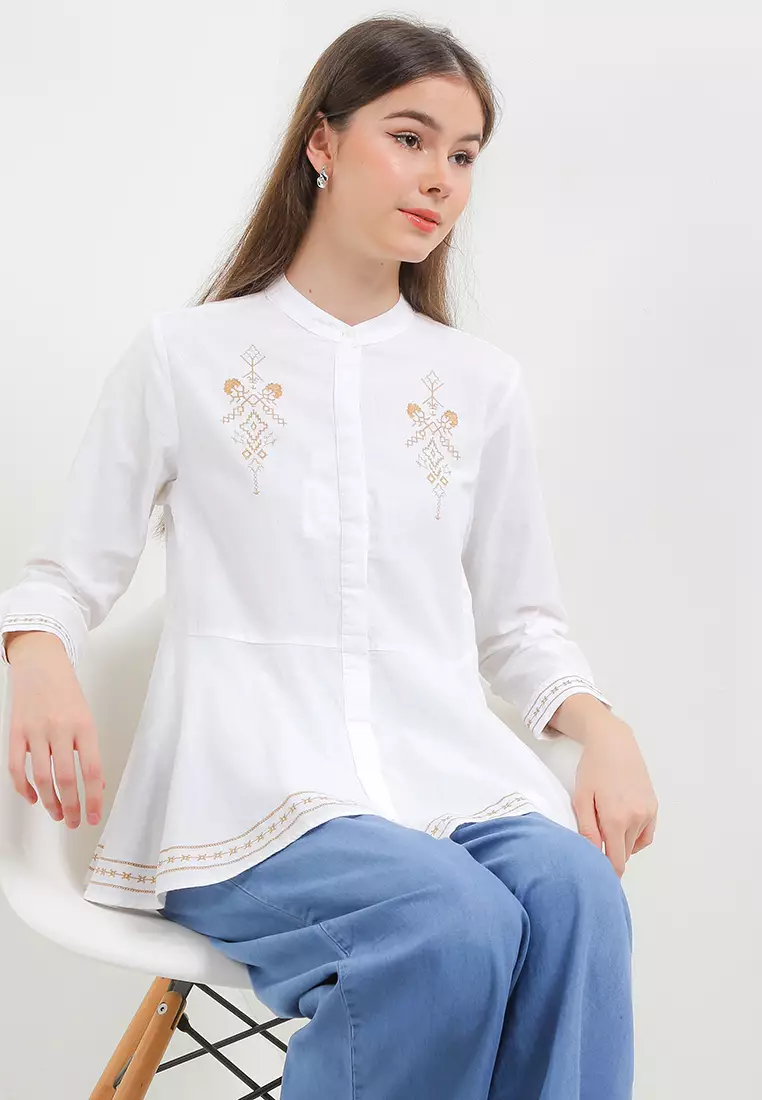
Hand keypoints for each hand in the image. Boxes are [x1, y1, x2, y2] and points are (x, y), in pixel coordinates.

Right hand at [6, 633, 105, 828]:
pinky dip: (24, 788)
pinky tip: (33, 799)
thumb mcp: (87, 717)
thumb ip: (90, 750)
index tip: (94, 817)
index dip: (94, 798)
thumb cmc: (67, 693)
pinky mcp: (16, 732)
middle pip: (65, 778)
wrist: (41, 664)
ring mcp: (35, 731)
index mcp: (84, 726)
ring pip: (41, 777)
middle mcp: (60, 729)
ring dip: (49, 802)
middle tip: (75, 822)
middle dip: (71, 807)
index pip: (91, 770)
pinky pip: (17, 767)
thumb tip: (98, 784)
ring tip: (58, 815)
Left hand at [572, 721, 657, 877]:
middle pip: (624, 854)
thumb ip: (586, 829)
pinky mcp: (654, 807)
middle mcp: (635, 819)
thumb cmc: (592, 769)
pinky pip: (646, 835)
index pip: (615, 861)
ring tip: (606, 833)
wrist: (614, 744)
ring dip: (622, 846)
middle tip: (596, 852)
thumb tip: (591, 856)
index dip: (607, 874)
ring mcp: (647, 813)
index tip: (597, 880)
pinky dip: (635, 839)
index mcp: (615, 819)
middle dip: (611, 857)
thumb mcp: (581, 798)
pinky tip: (623, 831)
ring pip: (634, 845)